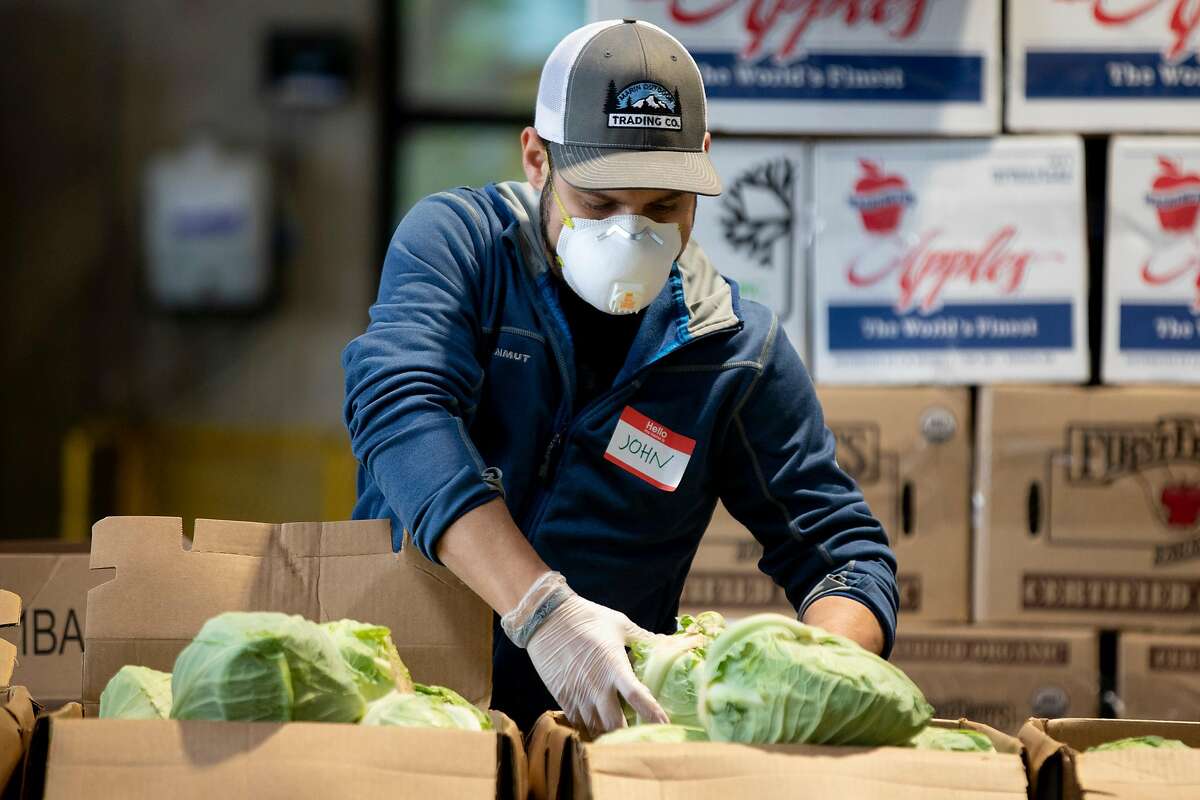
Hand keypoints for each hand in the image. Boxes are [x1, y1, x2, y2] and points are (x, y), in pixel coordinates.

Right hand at [526, 591, 667, 736]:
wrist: (547, 618)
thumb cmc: (587, 618)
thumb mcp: (620, 624)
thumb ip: (644, 638)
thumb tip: (668, 642)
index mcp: (614, 666)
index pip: (636, 696)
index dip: (652, 713)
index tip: (665, 724)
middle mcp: (596, 685)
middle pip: (615, 723)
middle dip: (629, 733)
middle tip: (642, 734)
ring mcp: (578, 693)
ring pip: (596, 728)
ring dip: (610, 734)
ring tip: (621, 734)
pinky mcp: (562, 697)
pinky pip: (578, 723)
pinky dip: (590, 728)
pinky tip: (599, 726)